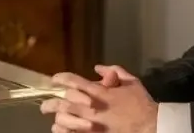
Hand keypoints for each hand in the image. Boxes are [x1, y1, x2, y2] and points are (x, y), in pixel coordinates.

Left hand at [41, 65, 156, 132]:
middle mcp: (91, 107)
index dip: (62, 78)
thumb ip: (115, 71)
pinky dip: (62, 131)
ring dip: (56, 117)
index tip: (55, 79)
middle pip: (64, 102)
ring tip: (51, 118)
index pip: (74, 81)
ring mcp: (90, 124)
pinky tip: (59, 129)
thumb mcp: (132, 81)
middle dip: (52, 102)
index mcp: (100, 92)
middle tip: (45, 104)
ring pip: (64, 119)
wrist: (148, 125)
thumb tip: (98, 68)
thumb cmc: (140, 103)